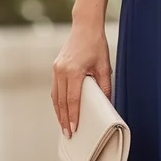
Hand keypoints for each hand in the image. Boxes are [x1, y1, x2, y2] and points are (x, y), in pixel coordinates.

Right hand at [51, 22, 111, 137]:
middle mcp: (61, 71)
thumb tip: (106, 104)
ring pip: (55, 96)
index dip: (73, 116)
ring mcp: (56, 69)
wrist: (85, 27)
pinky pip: (55, 89)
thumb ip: (105, 86)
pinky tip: (61, 110)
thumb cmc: (97, 45)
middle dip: (64, 119)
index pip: (73, 99)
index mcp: (74, 71)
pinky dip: (57, 101)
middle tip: (67, 134)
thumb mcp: (105, 66)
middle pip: (61, 101)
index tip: (74, 129)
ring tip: (63, 125)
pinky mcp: (55, 67)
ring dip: (58, 112)